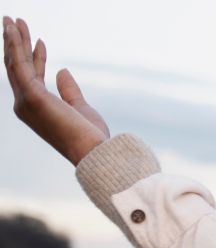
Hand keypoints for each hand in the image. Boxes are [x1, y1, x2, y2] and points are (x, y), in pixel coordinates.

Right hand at [3, 16, 108, 165]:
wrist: (94, 151)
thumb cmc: (89, 136)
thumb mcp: (79, 107)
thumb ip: (69, 90)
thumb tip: (62, 71)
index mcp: (37, 108)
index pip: (33, 77)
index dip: (35, 57)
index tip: (41, 40)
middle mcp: (26, 105)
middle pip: (17, 67)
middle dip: (15, 43)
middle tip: (14, 21)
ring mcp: (26, 101)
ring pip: (15, 63)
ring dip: (13, 40)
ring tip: (12, 19)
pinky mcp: (31, 96)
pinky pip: (20, 65)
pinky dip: (16, 46)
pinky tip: (16, 31)